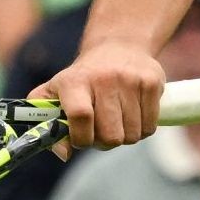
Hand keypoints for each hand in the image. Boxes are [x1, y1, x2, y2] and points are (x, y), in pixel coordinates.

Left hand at [30, 41, 163, 150]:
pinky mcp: (151, 83)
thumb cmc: (82, 78)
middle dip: (104, 142)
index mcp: (74, 81)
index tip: (81, 139)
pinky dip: (142, 129)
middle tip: (101, 130)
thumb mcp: (55, 92)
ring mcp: (130, 80)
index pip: (80, 116)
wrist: (117, 46)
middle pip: (110, 135)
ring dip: (124, 136)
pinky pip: (149, 127)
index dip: (81, 137)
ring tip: (117, 120)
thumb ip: (48, 123)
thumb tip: (63, 153)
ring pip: (132, 135)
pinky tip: (133, 115)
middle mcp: (103, 79)